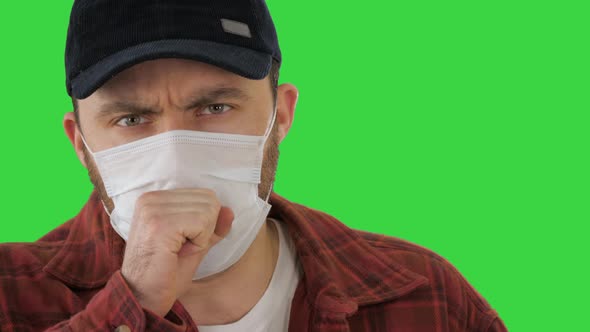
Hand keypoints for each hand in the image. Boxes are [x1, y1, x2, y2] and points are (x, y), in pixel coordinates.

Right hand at [120, 188, 233, 316]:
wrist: (144, 298)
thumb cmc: (166, 274)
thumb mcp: (195, 244)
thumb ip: (212, 225)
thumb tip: (229, 210)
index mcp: (155, 198)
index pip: (204, 195)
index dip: (203, 223)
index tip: (181, 242)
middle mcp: (151, 198)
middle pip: (209, 200)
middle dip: (205, 229)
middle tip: (180, 249)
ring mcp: (153, 210)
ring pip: (208, 211)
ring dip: (201, 238)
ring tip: (178, 251)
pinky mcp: (160, 225)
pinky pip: (202, 223)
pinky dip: (198, 243)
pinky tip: (178, 254)